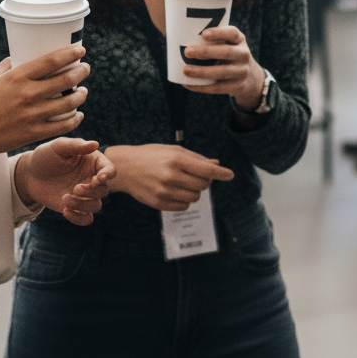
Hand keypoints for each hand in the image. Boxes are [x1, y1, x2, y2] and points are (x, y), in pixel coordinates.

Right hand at [0, 45, 89, 172]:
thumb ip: (6, 67)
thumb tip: (17, 57)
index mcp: (17, 77)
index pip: (51, 61)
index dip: (70, 54)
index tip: (81, 51)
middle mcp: (28, 94)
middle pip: (65, 80)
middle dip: (81, 72)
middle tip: (85, 69)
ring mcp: (33, 115)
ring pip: (69, 103)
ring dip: (81, 95)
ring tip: (83, 91)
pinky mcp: (34, 133)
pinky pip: (62, 126)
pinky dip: (74, 119)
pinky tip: (77, 115)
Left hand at [15, 138, 114, 225]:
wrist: (30, 174)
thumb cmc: (46, 156)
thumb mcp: (59, 147)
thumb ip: (76, 145)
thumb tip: (95, 144)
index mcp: (93, 162)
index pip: (110, 170)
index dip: (107, 175)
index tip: (97, 179)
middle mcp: (92, 179)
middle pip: (104, 191)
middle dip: (92, 192)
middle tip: (75, 188)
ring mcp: (85, 195)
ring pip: (96, 206)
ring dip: (83, 205)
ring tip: (64, 198)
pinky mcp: (75, 207)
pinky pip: (86, 219)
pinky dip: (79, 219)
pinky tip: (65, 211)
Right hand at [106, 144, 233, 211]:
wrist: (125, 168)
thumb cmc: (152, 155)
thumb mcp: (173, 150)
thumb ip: (196, 158)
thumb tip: (217, 166)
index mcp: (175, 159)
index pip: (205, 170)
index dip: (221, 173)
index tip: (231, 175)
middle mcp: (170, 176)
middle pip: (203, 185)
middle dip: (205, 181)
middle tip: (196, 175)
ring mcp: (164, 191)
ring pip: (195, 198)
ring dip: (195, 191)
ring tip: (184, 183)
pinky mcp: (158, 204)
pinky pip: (183, 207)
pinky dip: (185, 201)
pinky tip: (176, 191)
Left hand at [181, 26, 265, 110]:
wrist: (250, 77)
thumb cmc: (229, 55)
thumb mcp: (229, 44)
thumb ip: (214, 40)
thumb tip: (182, 38)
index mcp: (240, 40)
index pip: (232, 33)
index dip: (219, 33)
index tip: (203, 34)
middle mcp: (244, 54)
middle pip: (226, 52)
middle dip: (206, 52)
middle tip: (187, 51)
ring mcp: (242, 71)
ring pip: (221, 72)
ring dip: (201, 72)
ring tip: (185, 70)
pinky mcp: (238, 86)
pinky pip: (218, 88)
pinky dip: (201, 87)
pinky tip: (187, 84)